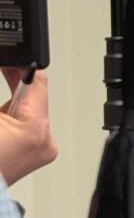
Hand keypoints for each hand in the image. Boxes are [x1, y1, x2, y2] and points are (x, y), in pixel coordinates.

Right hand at [0, 69, 55, 187]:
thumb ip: (3, 87)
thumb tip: (8, 67)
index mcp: (35, 129)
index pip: (37, 81)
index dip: (18, 66)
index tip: (9, 59)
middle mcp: (45, 141)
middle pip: (32, 96)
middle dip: (11, 86)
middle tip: (4, 73)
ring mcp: (41, 152)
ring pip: (28, 112)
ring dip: (10, 107)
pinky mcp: (34, 158)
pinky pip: (26, 128)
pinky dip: (12, 122)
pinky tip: (1, 127)